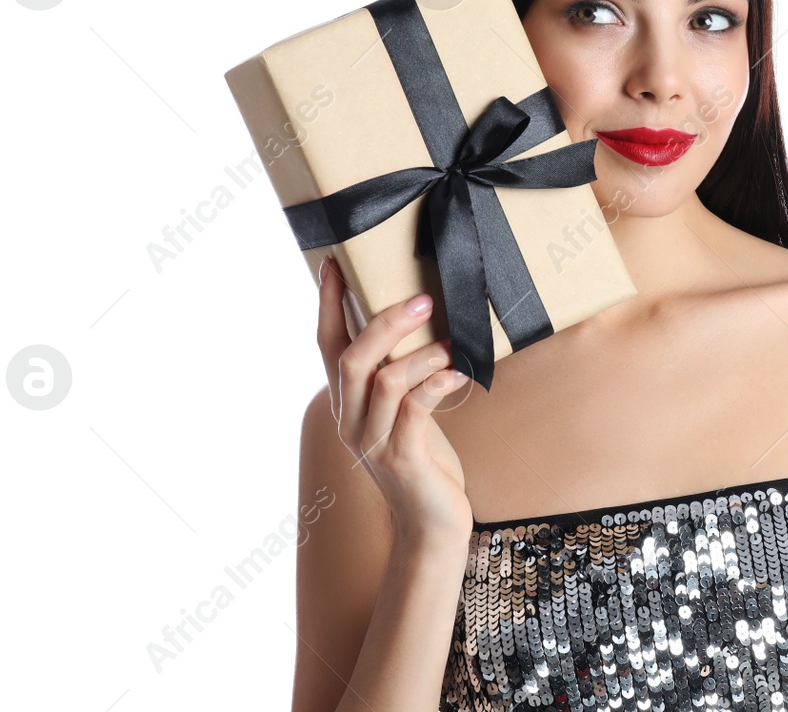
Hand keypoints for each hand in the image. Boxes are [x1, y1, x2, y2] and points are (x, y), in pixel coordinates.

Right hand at [315, 255, 473, 540]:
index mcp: (346, 403)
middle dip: (384, 322)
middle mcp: (350, 420)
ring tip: (452, 342)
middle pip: (351, 358)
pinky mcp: (402, 458)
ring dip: (420, 354)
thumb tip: (418, 321)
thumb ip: (398, 376)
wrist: (431, 525)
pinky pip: (415, 410)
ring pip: (383, 381)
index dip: (328, 302)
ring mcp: (373, 442)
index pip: (327, 344)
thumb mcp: (404, 412)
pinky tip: (460, 372)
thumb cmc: (424, 460)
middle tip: (421, 299)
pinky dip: (438, 384)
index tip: (334, 261)